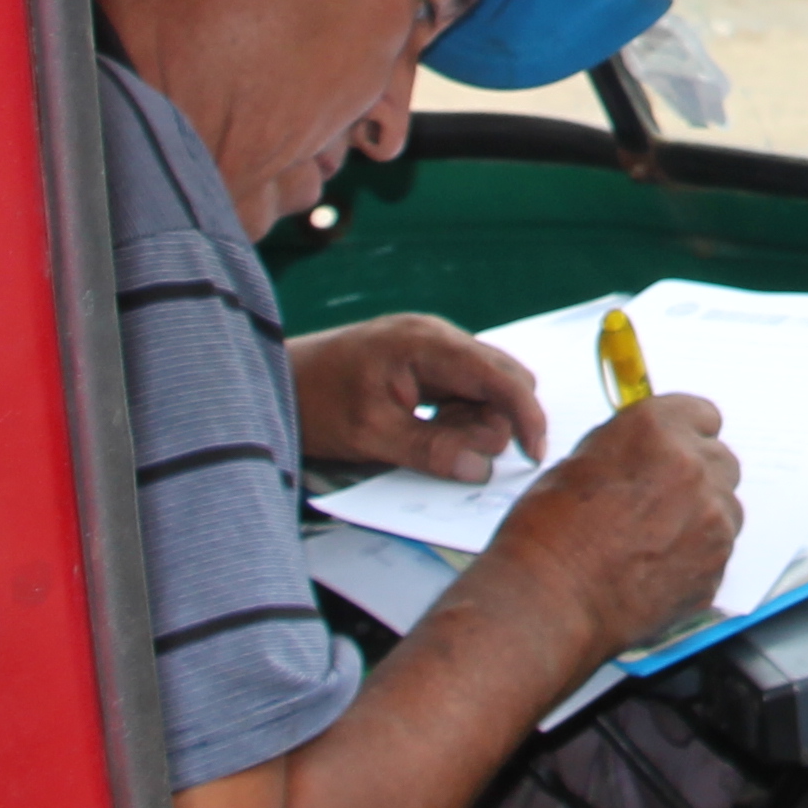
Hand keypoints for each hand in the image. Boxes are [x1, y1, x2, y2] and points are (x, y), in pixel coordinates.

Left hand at [289, 313, 545, 479]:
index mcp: (426, 344)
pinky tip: (426, 432)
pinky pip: (461, 391)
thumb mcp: (370, 435)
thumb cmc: (315, 401)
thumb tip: (480, 470)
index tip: (534, 454)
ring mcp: (430, 348)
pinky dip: (457, 418)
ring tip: (425, 441)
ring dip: (472, 424)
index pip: (498, 374)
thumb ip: (429, 450)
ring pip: (485, 388)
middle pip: (502, 379)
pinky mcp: (422, 363)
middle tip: (454, 455)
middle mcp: (436, 337)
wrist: (273, 381)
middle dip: (493, 423)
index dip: (525, 414)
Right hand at [476, 396, 744, 664]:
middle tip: (662, 501)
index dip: (687, 435)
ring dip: (701, 518)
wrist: (551, 600)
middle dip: (698, 477)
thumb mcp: (577, 464)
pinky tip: (658, 566)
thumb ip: (627, 450)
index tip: (681, 447)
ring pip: (726, 508)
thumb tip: (645, 455)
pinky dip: (698, 556)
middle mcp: (692, 467)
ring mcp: (712, 517)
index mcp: (657, 430)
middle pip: (720, 461)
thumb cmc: (548, 537)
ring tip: (656, 540)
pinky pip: (720, 550)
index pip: (701, 416)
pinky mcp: (716, 564)